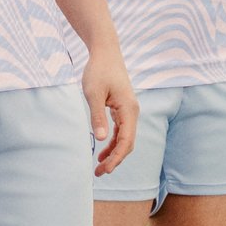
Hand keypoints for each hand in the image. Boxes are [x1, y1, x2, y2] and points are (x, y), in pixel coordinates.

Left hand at [81, 47, 141, 177]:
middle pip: (128, 143)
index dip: (116, 158)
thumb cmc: (98, 70)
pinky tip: (102, 150)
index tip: (104, 169)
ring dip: (114, 153)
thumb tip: (99, 139)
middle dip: (115, 159)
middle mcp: (132, 112)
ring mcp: (128, 110)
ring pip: (125, 138)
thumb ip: (97, 117)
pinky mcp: (122, 108)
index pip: (126, 141)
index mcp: (128, 109)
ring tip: (100, 167)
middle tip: (99, 173)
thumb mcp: (93, 94)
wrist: (105, 52)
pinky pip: (121, 130)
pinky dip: (113, 142)